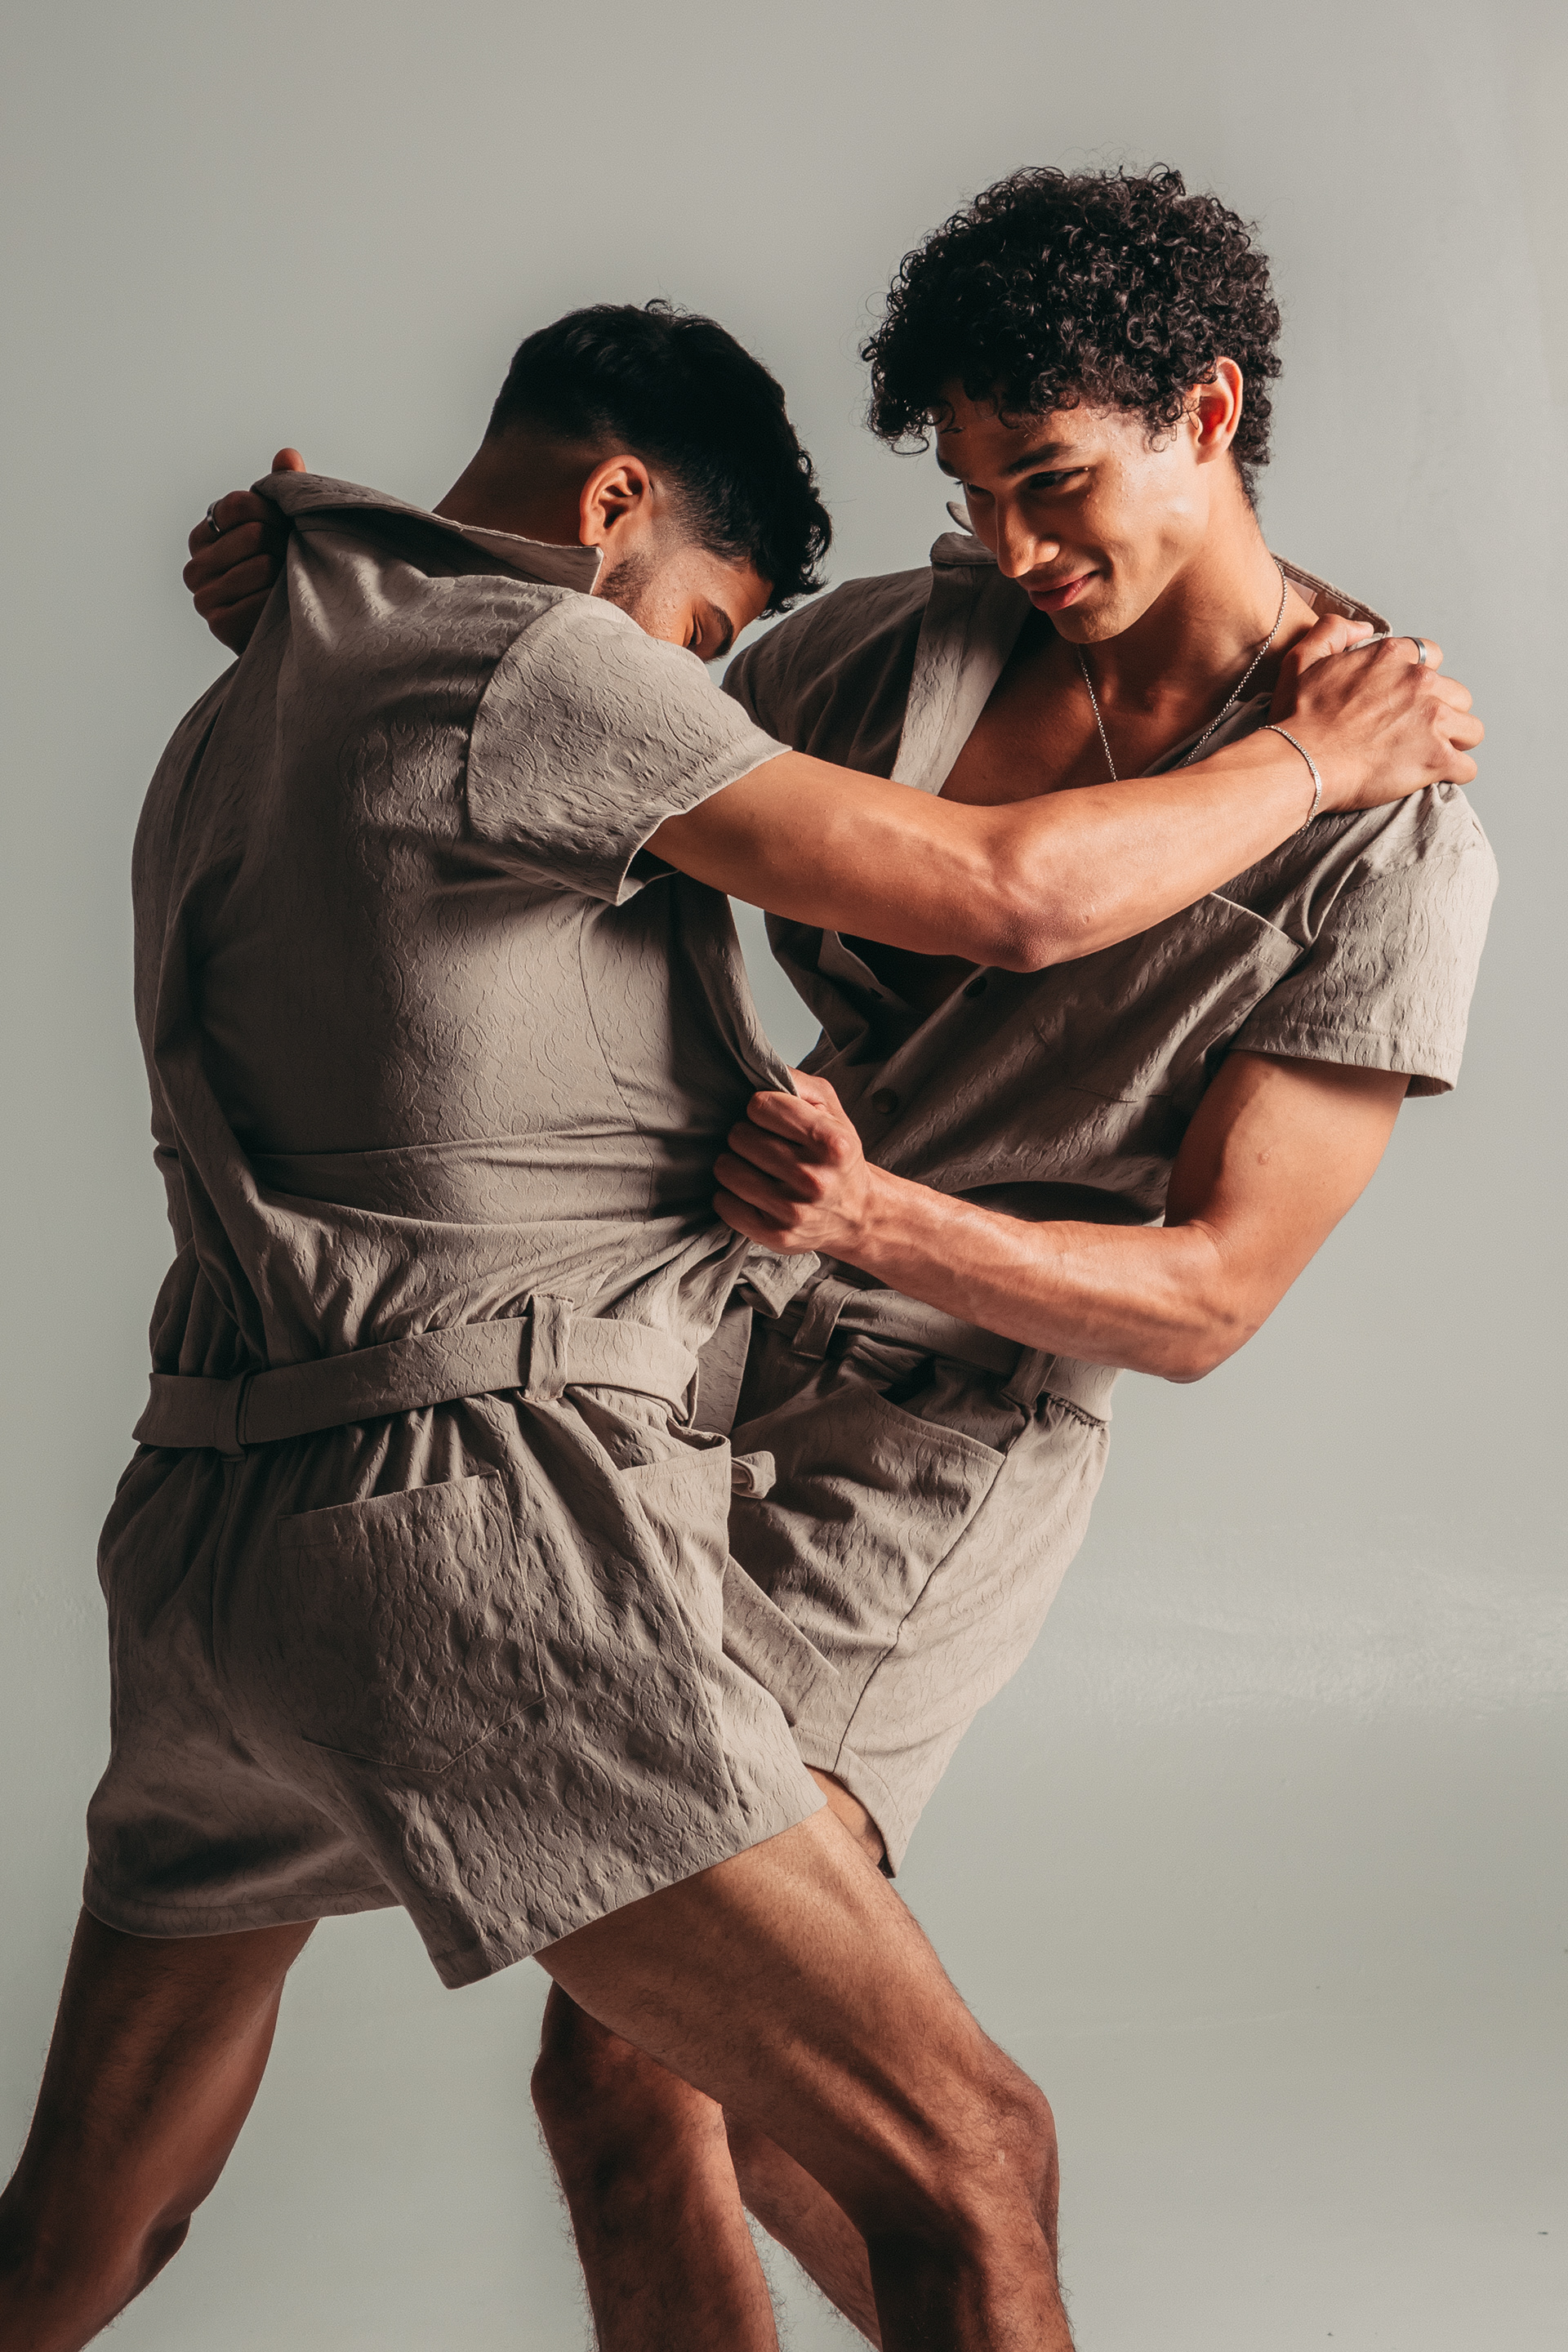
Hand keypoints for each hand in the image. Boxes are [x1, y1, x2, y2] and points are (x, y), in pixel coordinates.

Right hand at [181, 447, 304, 653]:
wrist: (292, 628)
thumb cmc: (286, 570)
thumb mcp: (285, 525)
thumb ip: (283, 490)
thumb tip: (288, 455)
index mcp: (206, 533)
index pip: (239, 504)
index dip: (272, 513)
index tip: (282, 527)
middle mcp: (196, 564)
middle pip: (253, 534)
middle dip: (282, 544)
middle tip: (290, 560)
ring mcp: (203, 596)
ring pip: (260, 567)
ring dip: (286, 575)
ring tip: (289, 584)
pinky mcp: (218, 623)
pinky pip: (260, 601)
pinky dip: (280, 604)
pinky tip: (282, 608)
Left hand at [714, 1073, 879, 1254]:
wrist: (858, 1213)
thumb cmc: (838, 1157)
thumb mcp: (832, 1110)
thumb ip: (797, 1083)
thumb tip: (757, 1066)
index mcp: (832, 1142)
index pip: (760, 1106)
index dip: (759, 1108)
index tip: (769, 1118)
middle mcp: (815, 1179)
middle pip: (740, 1136)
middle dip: (745, 1135)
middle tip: (761, 1145)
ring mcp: (794, 1211)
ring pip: (727, 1169)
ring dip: (734, 1164)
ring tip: (754, 1167)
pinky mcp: (776, 1235)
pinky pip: (724, 1203)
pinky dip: (730, 1195)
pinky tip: (751, 1191)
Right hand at [1271, 615, 1482, 810]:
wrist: (1300, 761)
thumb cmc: (1298, 719)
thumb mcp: (1302, 659)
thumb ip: (1333, 631)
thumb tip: (1364, 629)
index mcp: (1392, 656)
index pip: (1432, 658)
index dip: (1420, 681)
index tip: (1404, 701)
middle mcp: (1419, 681)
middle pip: (1457, 694)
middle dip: (1442, 712)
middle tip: (1414, 733)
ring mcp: (1433, 719)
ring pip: (1471, 729)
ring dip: (1453, 742)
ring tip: (1427, 755)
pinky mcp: (1437, 757)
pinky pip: (1466, 767)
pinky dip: (1452, 774)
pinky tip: (1432, 777)